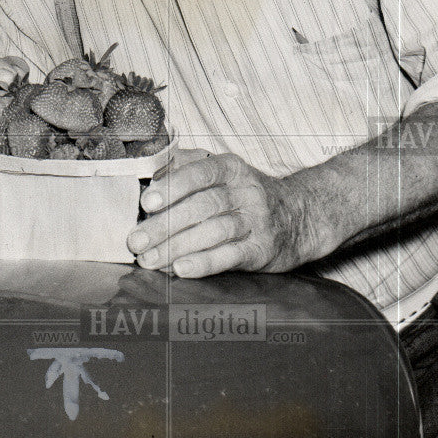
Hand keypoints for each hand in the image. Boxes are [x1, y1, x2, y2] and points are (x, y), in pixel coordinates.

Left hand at [126, 148, 310, 277]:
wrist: (301, 215)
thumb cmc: (247, 195)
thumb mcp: (224, 173)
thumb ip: (188, 168)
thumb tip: (151, 175)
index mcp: (231, 167)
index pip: (201, 172)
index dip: (172, 186)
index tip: (146, 202)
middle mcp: (246, 191)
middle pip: (203, 205)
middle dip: (165, 224)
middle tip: (136, 240)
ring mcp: (257, 221)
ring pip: (214, 231)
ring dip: (178, 247)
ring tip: (150, 260)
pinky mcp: (263, 249)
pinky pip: (231, 255)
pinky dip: (205, 263)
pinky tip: (182, 269)